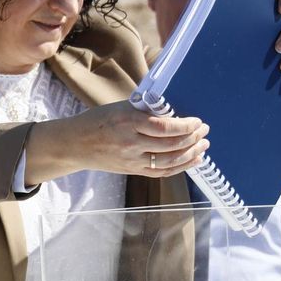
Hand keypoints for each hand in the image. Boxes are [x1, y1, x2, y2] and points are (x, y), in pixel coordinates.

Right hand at [26, 100, 208, 183]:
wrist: (75, 144)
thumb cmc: (97, 121)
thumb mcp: (120, 107)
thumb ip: (144, 110)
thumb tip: (173, 110)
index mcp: (127, 121)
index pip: (164, 127)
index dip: (185, 126)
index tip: (197, 121)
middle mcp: (131, 143)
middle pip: (170, 145)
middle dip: (192, 138)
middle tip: (204, 130)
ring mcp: (132, 160)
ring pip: (169, 161)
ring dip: (191, 153)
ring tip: (203, 145)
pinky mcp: (132, 170)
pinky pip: (161, 172)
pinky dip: (181, 167)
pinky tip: (193, 160)